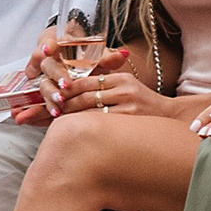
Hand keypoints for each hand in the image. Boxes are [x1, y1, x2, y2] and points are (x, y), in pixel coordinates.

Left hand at [41, 41, 164, 117]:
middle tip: (38, 110)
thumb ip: (105, 82)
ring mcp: (128, 106)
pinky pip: (99, 125)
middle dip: (59, 103)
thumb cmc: (143, 105)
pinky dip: (81, 127)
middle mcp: (123, 89)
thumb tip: (73, 83)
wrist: (171, 119)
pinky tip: (67, 132)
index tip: (47, 94)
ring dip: (65, 116)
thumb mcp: (127, 86)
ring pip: (88, 111)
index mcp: (120, 78)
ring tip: (46, 120)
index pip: (86, 81)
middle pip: (83, 96)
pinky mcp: (130, 120)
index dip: (65, 88)